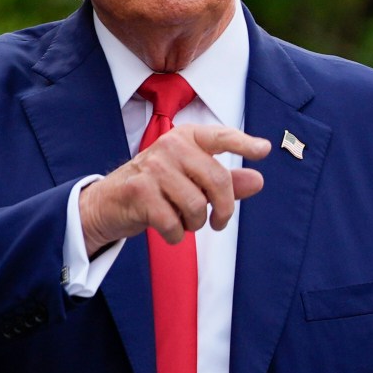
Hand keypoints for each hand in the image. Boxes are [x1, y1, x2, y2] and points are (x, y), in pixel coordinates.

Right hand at [79, 125, 270, 254]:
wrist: (108, 202)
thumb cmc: (157, 188)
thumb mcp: (191, 180)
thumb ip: (225, 181)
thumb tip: (258, 180)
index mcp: (186, 138)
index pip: (220, 137)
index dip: (244, 143)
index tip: (263, 150)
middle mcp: (170, 146)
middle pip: (217, 179)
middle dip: (224, 208)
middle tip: (219, 221)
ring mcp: (153, 167)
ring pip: (196, 205)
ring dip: (195, 223)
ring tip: (185, 221)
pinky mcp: (139, 192)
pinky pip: (174, 223)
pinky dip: (176, 235)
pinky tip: (170, 229)